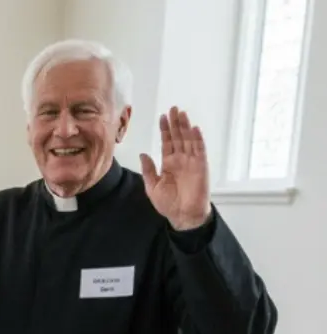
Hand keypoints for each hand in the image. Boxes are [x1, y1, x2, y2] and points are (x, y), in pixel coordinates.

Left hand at [141, 107, 210, 231]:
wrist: (183, 215)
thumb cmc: (168, 204)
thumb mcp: (152, 187)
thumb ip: (149, 170)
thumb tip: (143, 154)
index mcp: (168, 164)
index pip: (167, 143)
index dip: (165, 130)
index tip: (162, 117)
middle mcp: (180, 160)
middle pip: (178, 137)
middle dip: (175, 123)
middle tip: (172, 109)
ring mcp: (191, 161)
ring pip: (188, 140)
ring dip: (185, 127)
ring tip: (181, 114)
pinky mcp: (201, 166)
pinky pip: (199, 150)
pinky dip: (197, 139)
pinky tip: (194, 129)